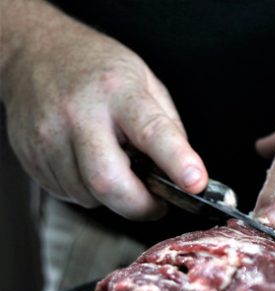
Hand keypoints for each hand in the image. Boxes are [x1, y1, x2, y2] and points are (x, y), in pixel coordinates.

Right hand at [1, 1, 207, 219]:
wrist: (37, 52)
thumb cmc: (98, 69)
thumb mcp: (146, 82)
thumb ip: (167, 126)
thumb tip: (182, 171)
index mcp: (119, 92)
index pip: (152, 132)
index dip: (177, 162)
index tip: (195, 183)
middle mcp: (80, 114)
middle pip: (108, 181)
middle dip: (139, 206)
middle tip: (156, 205)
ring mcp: (49, 135)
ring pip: (87, 194)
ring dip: (112, 197)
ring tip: (116, 167)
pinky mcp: (30, 154)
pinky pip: (67, 193)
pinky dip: (87, 190)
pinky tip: (89, 163)